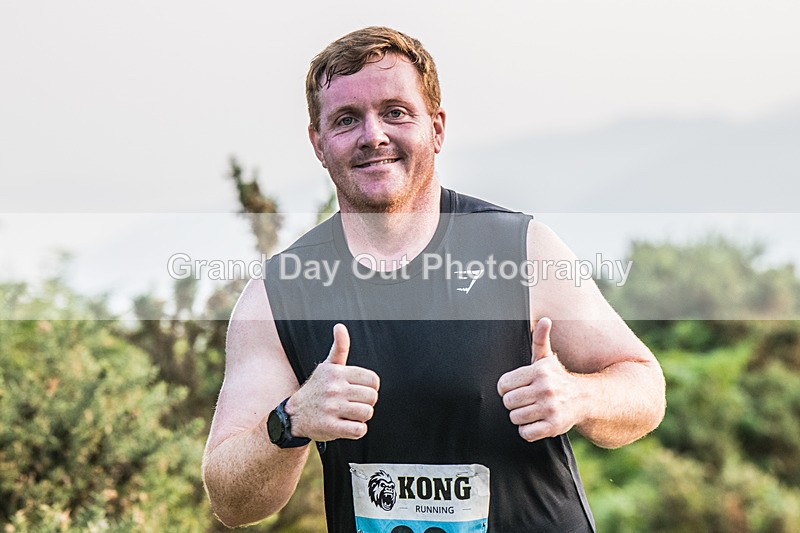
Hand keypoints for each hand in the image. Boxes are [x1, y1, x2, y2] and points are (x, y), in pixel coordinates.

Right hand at [287, 324, 379, 441]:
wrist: (294, 415)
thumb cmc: (317, 389)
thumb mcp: (327, 366)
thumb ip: (339, 347)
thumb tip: (340, 327)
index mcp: (337, 373)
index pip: (373, 380)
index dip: (370, 387)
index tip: (359, 390)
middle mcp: (334, 389)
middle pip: (372, 397)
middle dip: (366, 403)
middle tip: (352, 404)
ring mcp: (332, 408)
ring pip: (367, 413)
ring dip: (361, 417)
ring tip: (348, 414)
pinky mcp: (330, 427)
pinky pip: (359, 430)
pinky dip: (357, 430)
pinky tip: (347, 425)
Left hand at [497, 317, 581, 441]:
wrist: (585, 399)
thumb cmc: (558, 379)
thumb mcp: (547, 359)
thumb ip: (540, 339)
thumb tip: (544, 319)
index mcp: (540, 372)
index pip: (503, 385)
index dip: (505, 389)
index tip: (515, 389)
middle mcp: (545, 389)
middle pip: (508, 402)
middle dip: (513, 403)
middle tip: (523, 401)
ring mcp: (550, 408)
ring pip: (515, 418)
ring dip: (520, 417)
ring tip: (530, 411)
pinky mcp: (554, 426)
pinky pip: (526, 433)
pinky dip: (527, 431)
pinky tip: (536, 422)